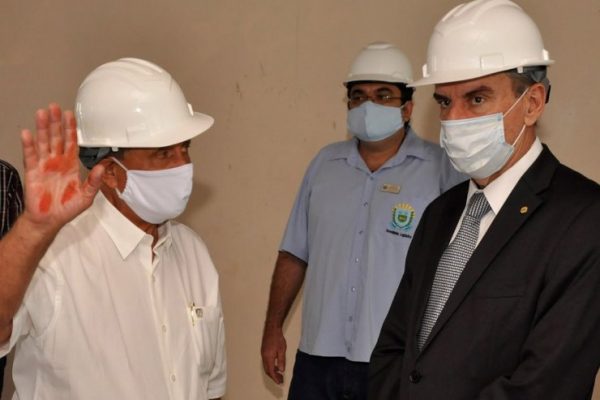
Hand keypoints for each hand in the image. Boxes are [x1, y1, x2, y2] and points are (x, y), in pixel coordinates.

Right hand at [20, 103, 103, 232]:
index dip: (71, 129)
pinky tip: (28, 133)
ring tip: (42, 113)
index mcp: (70, 165)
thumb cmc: (66, 209)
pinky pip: (31, 156)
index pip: (71, 142)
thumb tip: (102, 168)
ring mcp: (44, 165)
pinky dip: (29, 144)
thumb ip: (94, 181)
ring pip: (44, 142)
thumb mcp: (86, 196)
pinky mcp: (33, 172)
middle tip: (54, 107)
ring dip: (42, 128)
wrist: (49, 220)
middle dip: (56, 122)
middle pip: (56, 137)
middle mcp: (57, 162)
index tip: (70, 115)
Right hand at [261, 325, 286, 384]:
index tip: (279, 382)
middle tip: (280, 380)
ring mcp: (263, 354)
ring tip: (279, 374)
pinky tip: (276, 365)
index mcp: (268, 357)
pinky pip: (266, 362)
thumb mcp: (282, 350)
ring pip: (266, 366)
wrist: (271, 329)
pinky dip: (271, 366)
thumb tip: (281, 370)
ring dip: (272, 371)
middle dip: (273, 376)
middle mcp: (264, 357)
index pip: (271, 371)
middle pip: (267, 370)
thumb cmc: (277, 338)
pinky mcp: (264, 351)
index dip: (275, 378)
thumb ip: (281, 361)